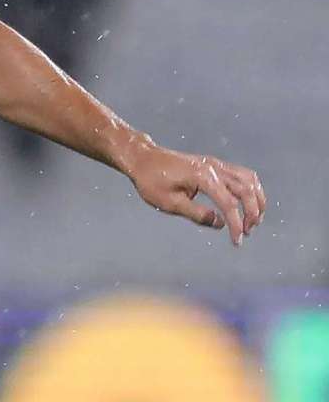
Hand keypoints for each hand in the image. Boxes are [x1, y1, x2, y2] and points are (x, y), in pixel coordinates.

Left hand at [125, 140, 265, 247]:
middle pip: (246, 190)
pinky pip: (242, 174)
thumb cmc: (152, 181)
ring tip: (254, 219)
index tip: (237, 241)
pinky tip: (249, 202)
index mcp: (203, 177)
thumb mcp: (170, 203)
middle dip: (252, 213)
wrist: (144, 159)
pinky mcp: (215, 164)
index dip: (236, 224)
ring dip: (256, 199)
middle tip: (248, 232)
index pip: (229, 204)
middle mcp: (214, 167)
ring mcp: (216, 163)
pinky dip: (251, 189)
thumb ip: (197, 214)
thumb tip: (220, 224)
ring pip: (249, 179)